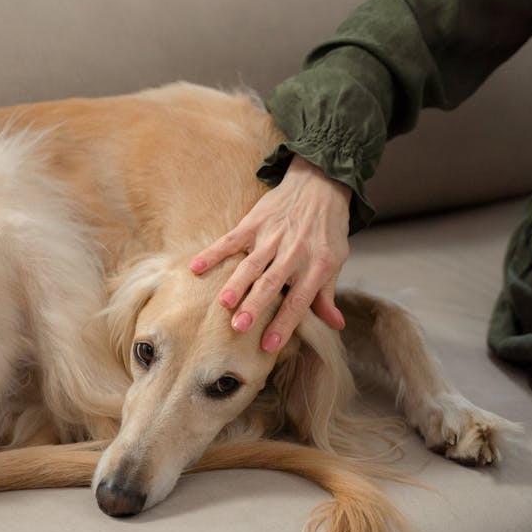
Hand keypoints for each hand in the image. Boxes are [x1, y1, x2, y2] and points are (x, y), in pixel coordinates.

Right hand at [189, 156, 350, 352]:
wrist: (319, 185)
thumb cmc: (327, 230)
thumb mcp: (334, 261)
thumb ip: (327, 295)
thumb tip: (335, 325)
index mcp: (316, 266)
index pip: (298, 300)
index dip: (284, 323)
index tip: (268, 345)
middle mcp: (294, 252)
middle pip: (272, 283)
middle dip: (255, 306)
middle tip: (239, 327)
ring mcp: (272, 236)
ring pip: (252, 264)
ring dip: (237, 283)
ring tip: (223, 303)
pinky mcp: (254, 222)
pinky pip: (230, 239)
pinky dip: (213, 253)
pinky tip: (196, 267)